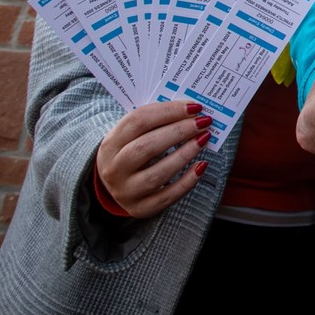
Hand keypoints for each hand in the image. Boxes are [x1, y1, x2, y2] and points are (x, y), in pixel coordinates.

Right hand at [95, 100, 209, 218]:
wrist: (117, 184)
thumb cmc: (132, 150)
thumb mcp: (133, 135)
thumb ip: (156, 121)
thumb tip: (191, 110)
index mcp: (110, 144)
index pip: (137, 121)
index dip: (168, 111)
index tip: (194, 106)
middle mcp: (114, 169)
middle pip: (146, 147)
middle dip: (179, 131)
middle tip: (203, 122)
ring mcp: (126, 192)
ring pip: (158, 174)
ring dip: (185, 154)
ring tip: (204, 138)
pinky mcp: (142, 208)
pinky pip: (169, 195)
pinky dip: (188, 180)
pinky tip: (202, 165)